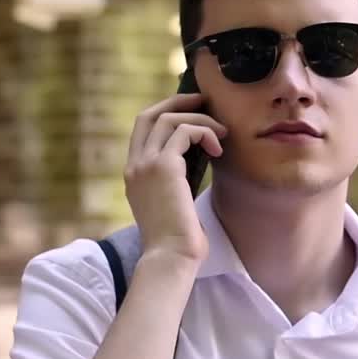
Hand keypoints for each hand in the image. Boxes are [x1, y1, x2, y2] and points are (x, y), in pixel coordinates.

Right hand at [124, 93, 225, 263]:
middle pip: (149, 115)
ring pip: (168, 119)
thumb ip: (178, 180)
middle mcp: (134, 166)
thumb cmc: (179, 240)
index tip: (193, 113)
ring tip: (222, 133)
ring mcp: (145, 164)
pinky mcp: (163, 167)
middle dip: (178, 102)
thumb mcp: (174, 204)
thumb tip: (202, 159)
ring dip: (200, 120)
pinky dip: (205, 132)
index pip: (143, 130)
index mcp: (135, 174)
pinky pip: (185, 131)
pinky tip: (219, 149)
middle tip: (205, 101)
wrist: (172, 257)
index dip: (166, 114)